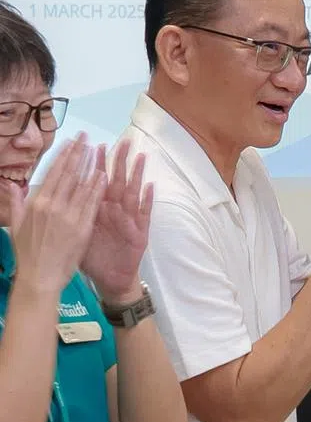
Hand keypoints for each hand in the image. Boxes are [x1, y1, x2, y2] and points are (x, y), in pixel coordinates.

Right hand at [7, 135, 105, 295]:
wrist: (40, 277)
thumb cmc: (28, 253)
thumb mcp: (17, 226)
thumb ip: (17, 203)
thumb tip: (13, 185)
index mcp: (36, 204)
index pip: (52, 173)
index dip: (63, 156)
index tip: (71, 142)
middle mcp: (52, 206)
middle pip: (68, 174)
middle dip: (78, 154)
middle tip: (86, 138)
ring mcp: (69, 216)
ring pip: (82, 185)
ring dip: (90, 166)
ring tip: (98, 150)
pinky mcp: (83, 228)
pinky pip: (92, 204)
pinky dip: (98, 188)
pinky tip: (104, 175)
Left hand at [80, 142, 154, 304]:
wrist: (111, 280)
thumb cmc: (93, 258)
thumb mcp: (75, 235)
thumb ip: (67, 216)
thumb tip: (50, 198)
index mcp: (97, 211)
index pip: (95, 183)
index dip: (95, 164)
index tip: (93, 146)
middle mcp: (114, 212)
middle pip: (117, 181)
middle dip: (119, 161)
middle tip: (122, 141)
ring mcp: (128, 221)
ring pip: (133, 193)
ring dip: (137, 175)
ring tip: (140, 156)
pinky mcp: (139, 233)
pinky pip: (144, 214)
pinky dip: (147, 201)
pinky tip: (150, 186)